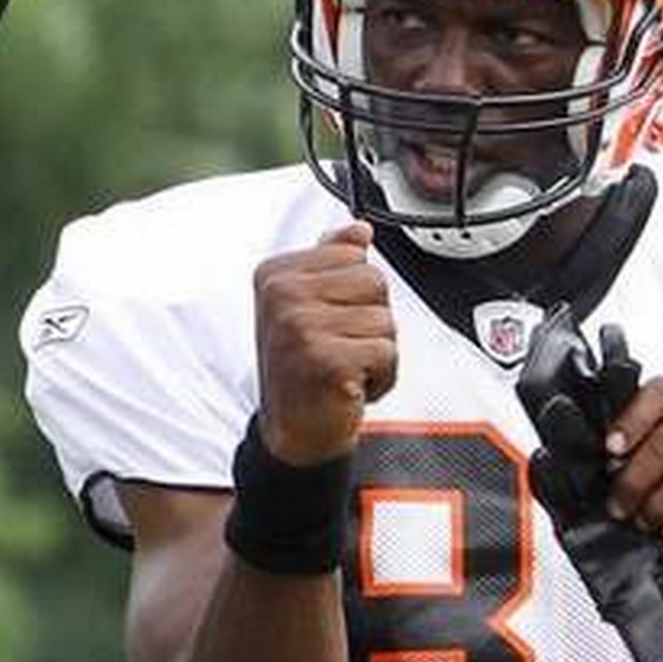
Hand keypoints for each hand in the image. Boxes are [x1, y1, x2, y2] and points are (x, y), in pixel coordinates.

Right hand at [251, 224, 400, 463]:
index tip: (325, 320)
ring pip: (385, 317)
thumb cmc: (303, 371)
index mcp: (275, 275)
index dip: (354, 292)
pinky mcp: (324, 358)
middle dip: (370, 319)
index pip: (354, 254)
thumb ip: (331, 263)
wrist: (294, 433)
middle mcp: (281, 297)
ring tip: (344, 368)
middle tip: (336, 348)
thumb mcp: (308, 308)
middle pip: (374, 281)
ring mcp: (299, 327)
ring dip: (377, 349)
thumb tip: (357, 229)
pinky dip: (381, 376)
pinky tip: (350, 386)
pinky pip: (387, 351)